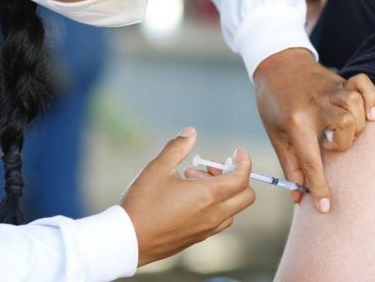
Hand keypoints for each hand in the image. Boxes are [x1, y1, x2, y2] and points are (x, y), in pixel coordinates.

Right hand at [121, 127, 254, 266]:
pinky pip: (219, 221)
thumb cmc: (142, 204)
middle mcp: (213, 214)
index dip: (244, 162)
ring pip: (233, 209)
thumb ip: (177, 147)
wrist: (128, 241)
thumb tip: (190, 132)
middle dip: (235, 177)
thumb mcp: (158, 169)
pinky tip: (189, 198)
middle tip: (210, 167)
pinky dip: (215, 206)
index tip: (237, 152)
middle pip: (246, 196)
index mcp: (208, 196)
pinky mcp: (198, 238)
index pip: (242, 178)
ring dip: (223, 192)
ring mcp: (207, 229)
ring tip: (192, 181)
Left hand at [253, 48, 374, 212]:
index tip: (326, 206)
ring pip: (355, 106)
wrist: (276, 66)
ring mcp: (330, 90)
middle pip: (344, 125)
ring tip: (341, 130)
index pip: (311, 160)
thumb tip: (299, 195)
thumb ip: (290, 165)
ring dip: (354, 125)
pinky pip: (364, 85)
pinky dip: (372, 99)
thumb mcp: (276, 135)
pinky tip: (369, 115)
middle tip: (328, 144)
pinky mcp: (341, 80)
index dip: (319, 187)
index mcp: (295, 121)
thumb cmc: (273, 104)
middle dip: (342, 143)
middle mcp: (316, 104)